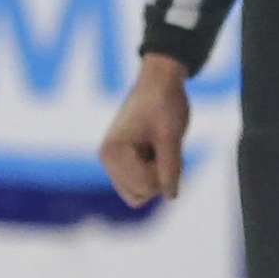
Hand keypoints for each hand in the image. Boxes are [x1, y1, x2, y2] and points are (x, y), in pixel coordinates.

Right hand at [99, 54, 190, 205]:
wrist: (159, 80)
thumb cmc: (164, 103)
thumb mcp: (171, 136)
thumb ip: (170, 168)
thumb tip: (171, 197)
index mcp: (112, 152)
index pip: (144, 187)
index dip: (165, 174)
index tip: (168, 148)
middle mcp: (107, 159)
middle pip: (138, 195)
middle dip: (159, 178)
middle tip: (166, 149)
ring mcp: (112, 161)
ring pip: (138, 192)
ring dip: (156, 176)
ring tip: (161, 149)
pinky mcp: (121, 160)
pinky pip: (139, 183)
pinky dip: (153, 173)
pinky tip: (157, 150)